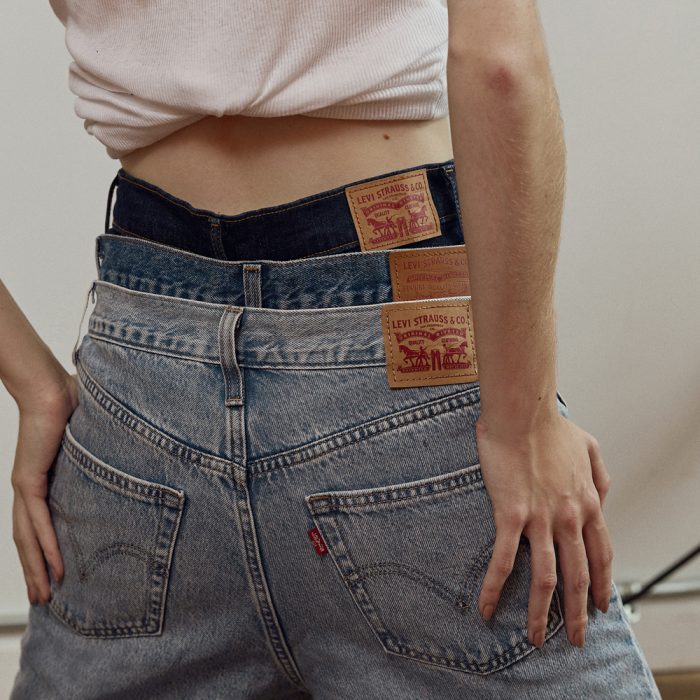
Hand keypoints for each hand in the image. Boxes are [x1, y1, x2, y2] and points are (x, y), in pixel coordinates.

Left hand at [11, 372, 78, 604]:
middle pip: (27, 541)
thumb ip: (97, 452)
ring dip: (37, 569)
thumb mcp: (86, 441)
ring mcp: (26, 487)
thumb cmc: (67, 405)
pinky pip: (38, 522)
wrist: (48, 389)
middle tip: (44, 600)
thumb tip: (123, 452)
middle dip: (36, 572)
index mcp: (39, 481)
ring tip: (45, 595)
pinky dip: (46, 547)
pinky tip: (54, 568)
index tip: (52, 574)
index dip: (42, 551)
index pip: (36, 524)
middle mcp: (28, 490)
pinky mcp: (29, 481)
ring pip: (28, 538)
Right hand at [475, 410, 612, 648]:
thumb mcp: (590, 447)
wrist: (522, 413)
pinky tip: (487, 607)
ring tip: (535, 638)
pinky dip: (495, 587)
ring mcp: (540, 519)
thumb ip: (601, 476)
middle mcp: (569, 518)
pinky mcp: (510, 516)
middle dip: (578, 613)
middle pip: (578, 577)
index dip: (602, 585)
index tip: (600, 606)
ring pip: (545, 578)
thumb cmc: (549, 425)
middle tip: (575, 638)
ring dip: (541, 613)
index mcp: (588, 504)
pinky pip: (503, 560)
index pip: (601, 555)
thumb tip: (604, 498)